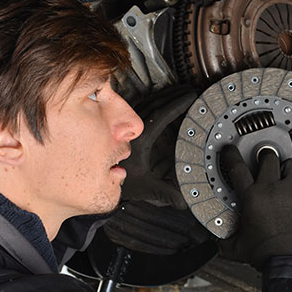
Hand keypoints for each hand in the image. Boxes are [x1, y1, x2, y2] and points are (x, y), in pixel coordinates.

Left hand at [120, 87, 196, 208]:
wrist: (100, 181)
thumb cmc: (123, 182)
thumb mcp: (147, 188)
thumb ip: (166, 194)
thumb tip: (183, 202)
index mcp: (140, 140)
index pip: (161, 115)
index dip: (177, 104)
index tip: (190, 97)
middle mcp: (132, 129)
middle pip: (154, 104)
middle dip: (173, 95)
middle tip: (188, 90)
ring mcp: (126, 125)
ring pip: (145, 103)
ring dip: (162, 96)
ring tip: (177, 92)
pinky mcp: (124, 126)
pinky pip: (138, 107)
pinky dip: (151, 101)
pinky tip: (159, 100)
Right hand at [219, 146, 291, 270]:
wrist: (289, 262)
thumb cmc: (265, 254)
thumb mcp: (236, 247)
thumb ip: (224, 241)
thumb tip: (218, 242)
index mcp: (251, 198)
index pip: (237, 168)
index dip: (231, 155)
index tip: (230, 150)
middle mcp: (272, 189)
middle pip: (268, 158)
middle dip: (265, 158)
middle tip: (264, 161)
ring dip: (287, 167)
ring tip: (285, 173)